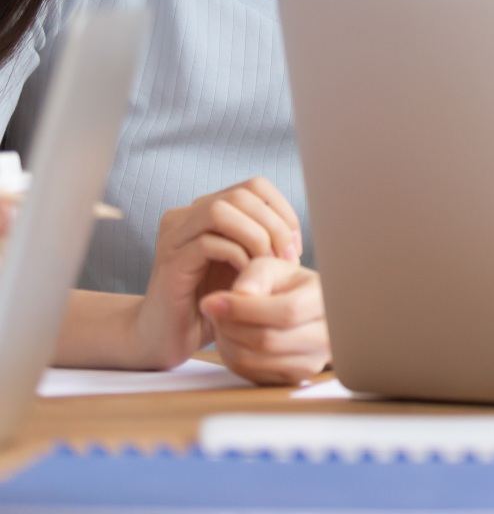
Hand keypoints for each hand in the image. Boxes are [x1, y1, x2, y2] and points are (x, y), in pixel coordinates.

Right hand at [131, 176, 302, 370]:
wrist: (165, 338)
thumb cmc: (211, 302)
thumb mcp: (244, 267)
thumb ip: (262, 243)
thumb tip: (295, 234)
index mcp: (207, 210)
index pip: (254, 186)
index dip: (282, 210)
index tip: (294, 245)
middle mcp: (187, 216)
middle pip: (241, 193)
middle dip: (273, 224)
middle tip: (286, 258)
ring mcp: (174, 236)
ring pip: (221, 210)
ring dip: (255, 236)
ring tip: (268, 265)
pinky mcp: (169, 261)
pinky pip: (208, 243)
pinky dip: (236, 256)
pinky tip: (246, 276)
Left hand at [201, 256, 329, 385]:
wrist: (305, 311)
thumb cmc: (288, 286)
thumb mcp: (274, 268)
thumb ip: (256, 275)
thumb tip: (240, 295)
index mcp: (326, 302)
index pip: (286, 312)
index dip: (243, 309)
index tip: (211, 301)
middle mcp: (326, 337)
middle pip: (267, 340)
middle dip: (229, 325)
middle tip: (212, 310)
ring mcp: (312, 362)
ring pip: (254, 360)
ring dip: (226, 341)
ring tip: (221, 322)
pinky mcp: (292, 379)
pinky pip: (251, 373)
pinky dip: (232, 356)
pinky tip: (232, 337)